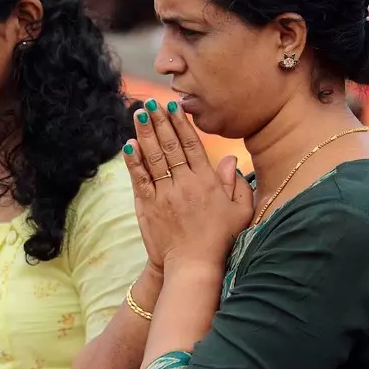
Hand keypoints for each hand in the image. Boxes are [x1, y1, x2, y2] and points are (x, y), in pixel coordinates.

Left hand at [122, 100, 249, 276]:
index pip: (192, 145)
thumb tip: (229, 160)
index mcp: (207, 182)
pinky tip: (128, 145)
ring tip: (138, 114)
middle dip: (159, 122)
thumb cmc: (220, 239)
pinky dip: (134, 161)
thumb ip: (236, 183)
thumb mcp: (239, 210)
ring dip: (145, 134)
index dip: (181, 124)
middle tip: (150, 103)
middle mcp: (185, 184)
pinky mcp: (149, 207)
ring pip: (154, 158)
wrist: (193, 265)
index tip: (173, 106)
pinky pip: (140, 179)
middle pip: (170, 146)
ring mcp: (165, 195)